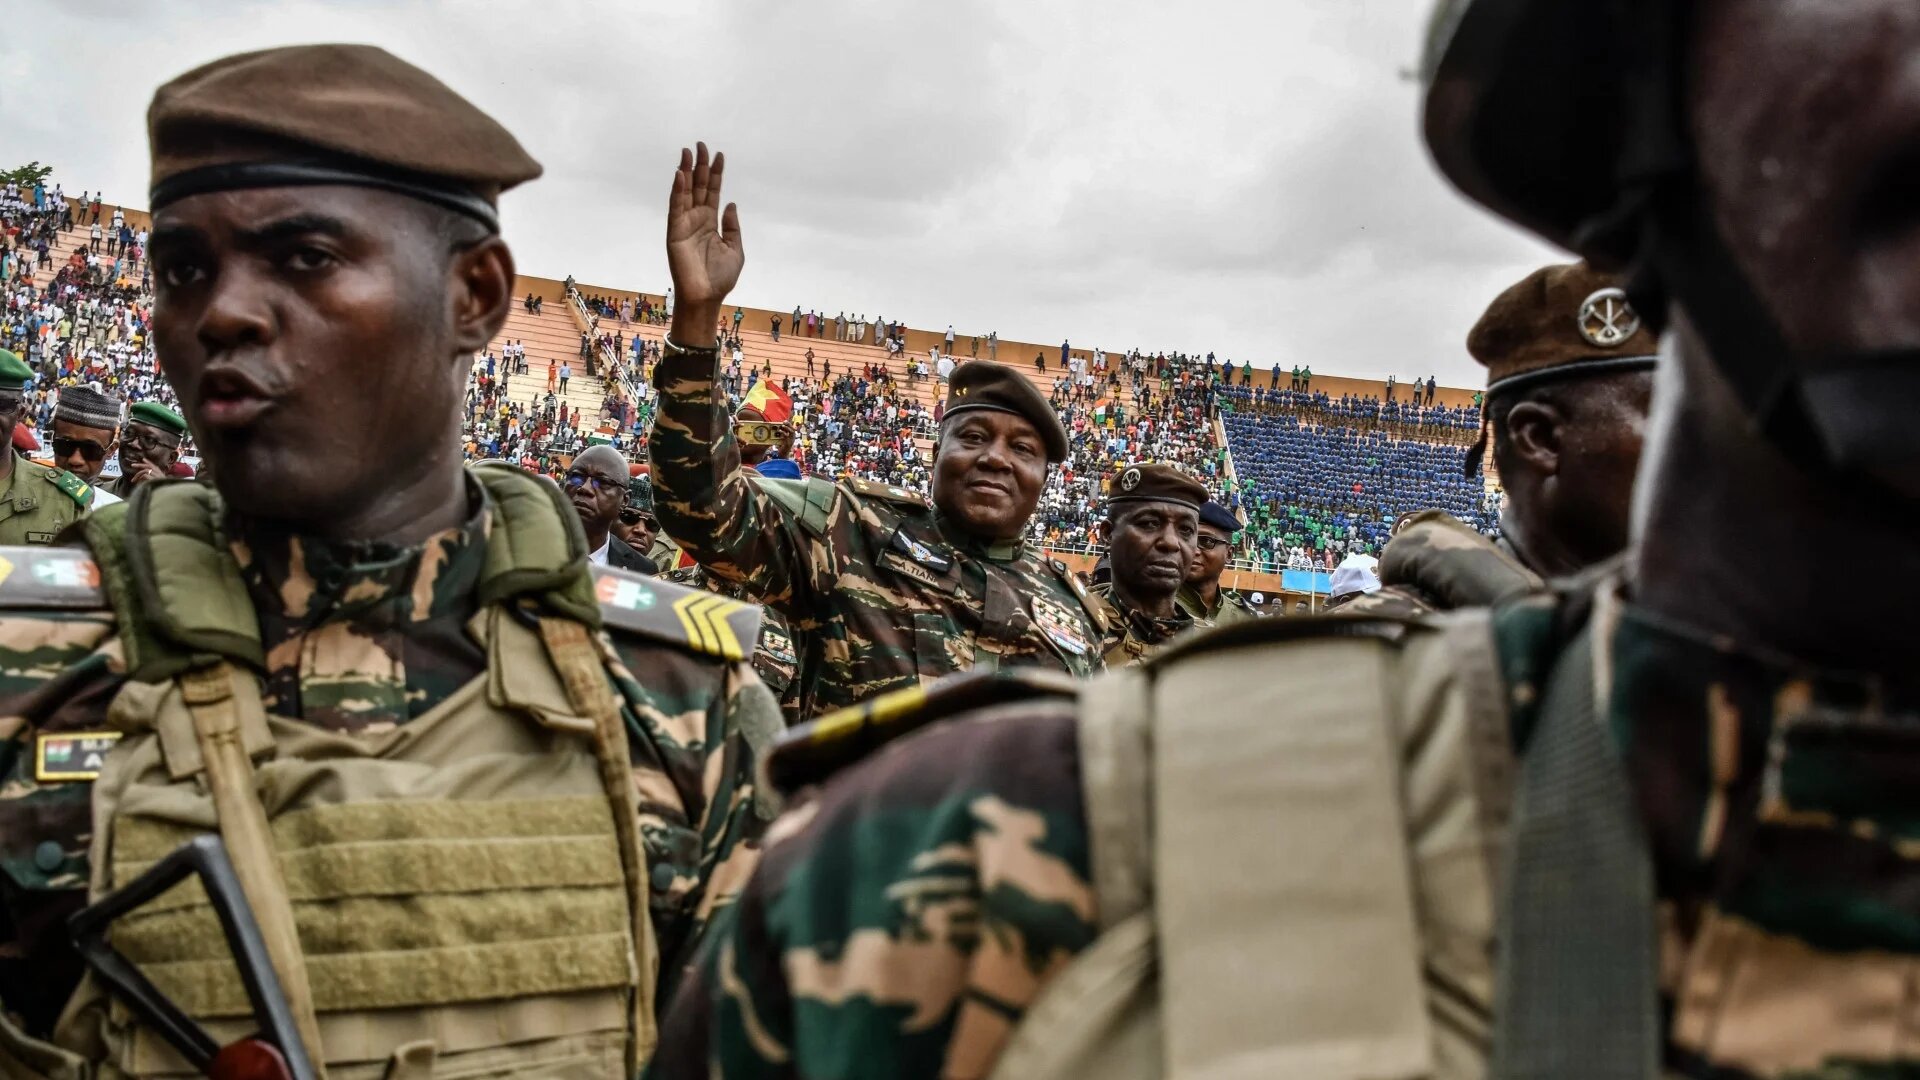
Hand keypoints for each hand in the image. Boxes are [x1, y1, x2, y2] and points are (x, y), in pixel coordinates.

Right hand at [666, 143, 742, 341]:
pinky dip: (677, 191)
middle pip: (698, 187)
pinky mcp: (675, 232)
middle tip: (701, 145)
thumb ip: (733, 226)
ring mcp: (684, 224)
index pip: (712, 192)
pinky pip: (675, 208)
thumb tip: (730, 204)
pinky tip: (680, 175)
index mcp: (711, 222)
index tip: (720, 155)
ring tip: (688, 152)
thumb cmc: (720, 278)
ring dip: (685, 172)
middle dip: (700, 166)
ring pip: (685, 193)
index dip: (716, 174)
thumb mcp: (735, 249)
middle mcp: (696, 219)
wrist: (706, 297)